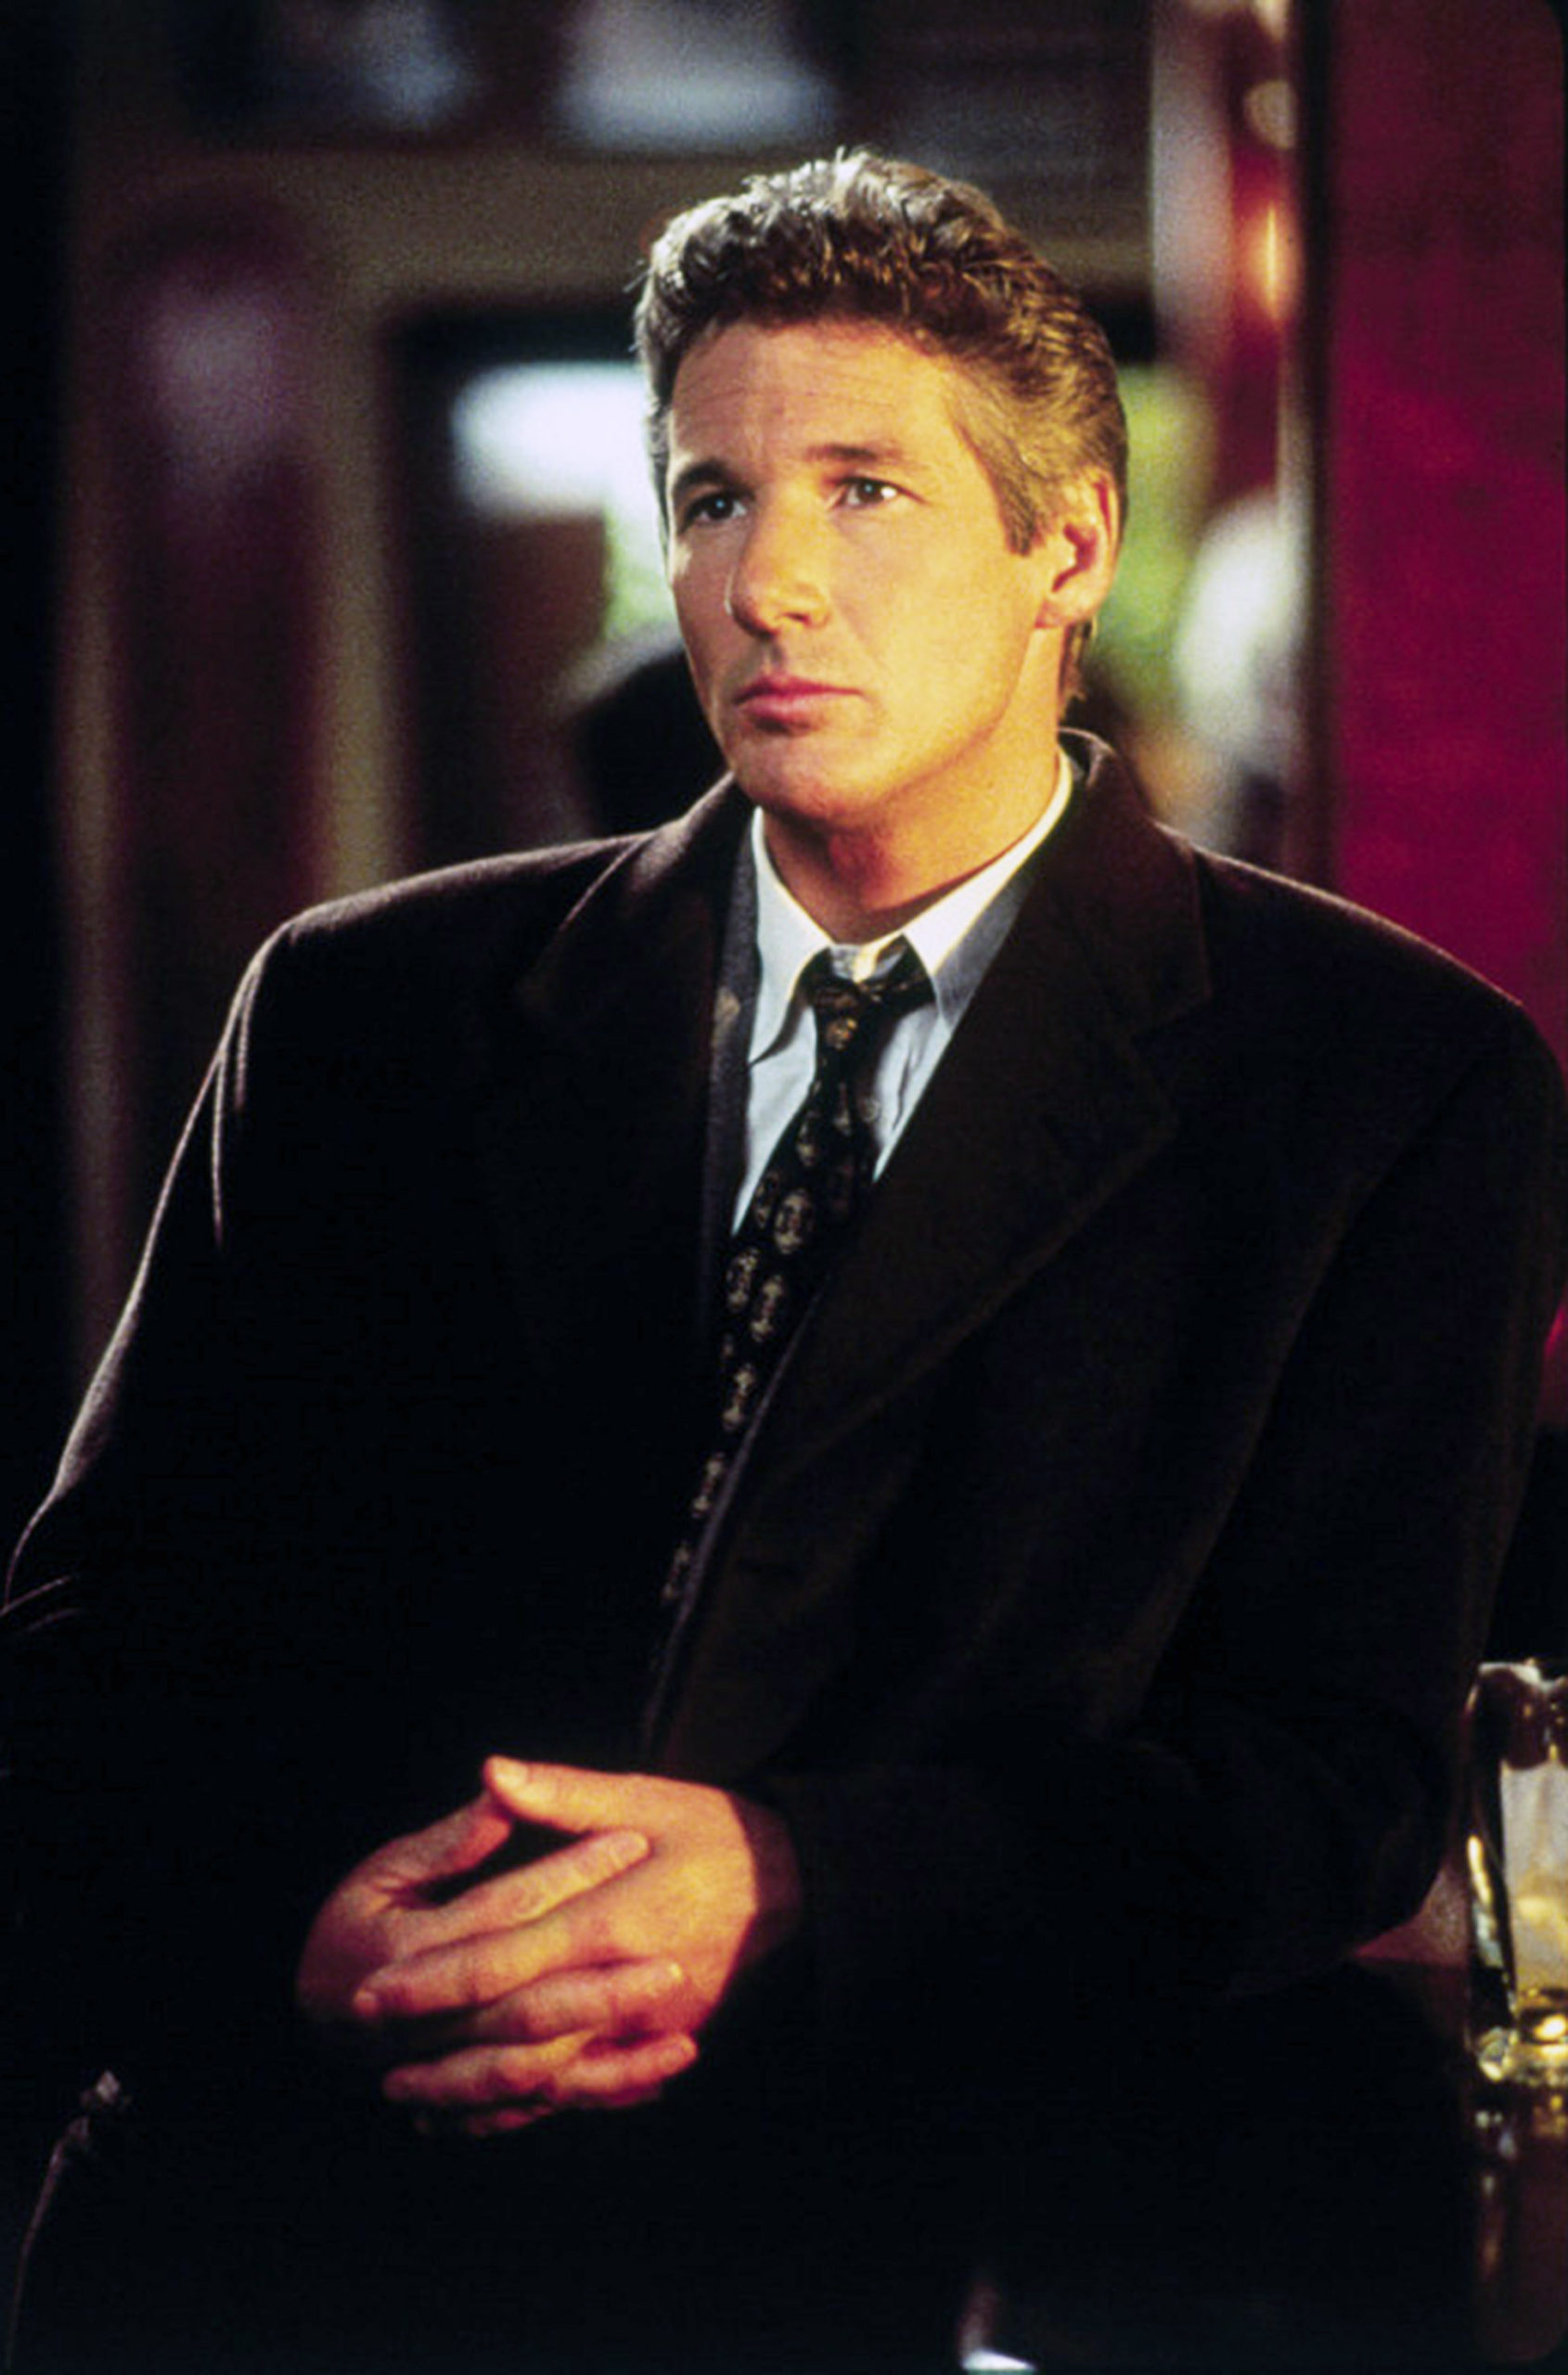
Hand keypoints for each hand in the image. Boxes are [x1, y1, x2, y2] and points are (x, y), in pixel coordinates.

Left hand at [351, 1761, 803, 2133]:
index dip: (435, 1975)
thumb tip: (491, 1774)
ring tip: (413, 2095)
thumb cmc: (718, 1832)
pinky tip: (486, 2113)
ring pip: (547, 2073)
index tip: (375, 1985)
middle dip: (439, 2041)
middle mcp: (629, 1980)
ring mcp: (650, 2022)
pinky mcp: (663, 2042)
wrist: (804, 1888)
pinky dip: (534, 2105)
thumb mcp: (646, 1798)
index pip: (506, 1954)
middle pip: (515, 2028)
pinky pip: (589, 2087)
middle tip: (371, 2047)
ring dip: (476, 2089)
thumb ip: (563, 1796)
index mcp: (614, 1915)